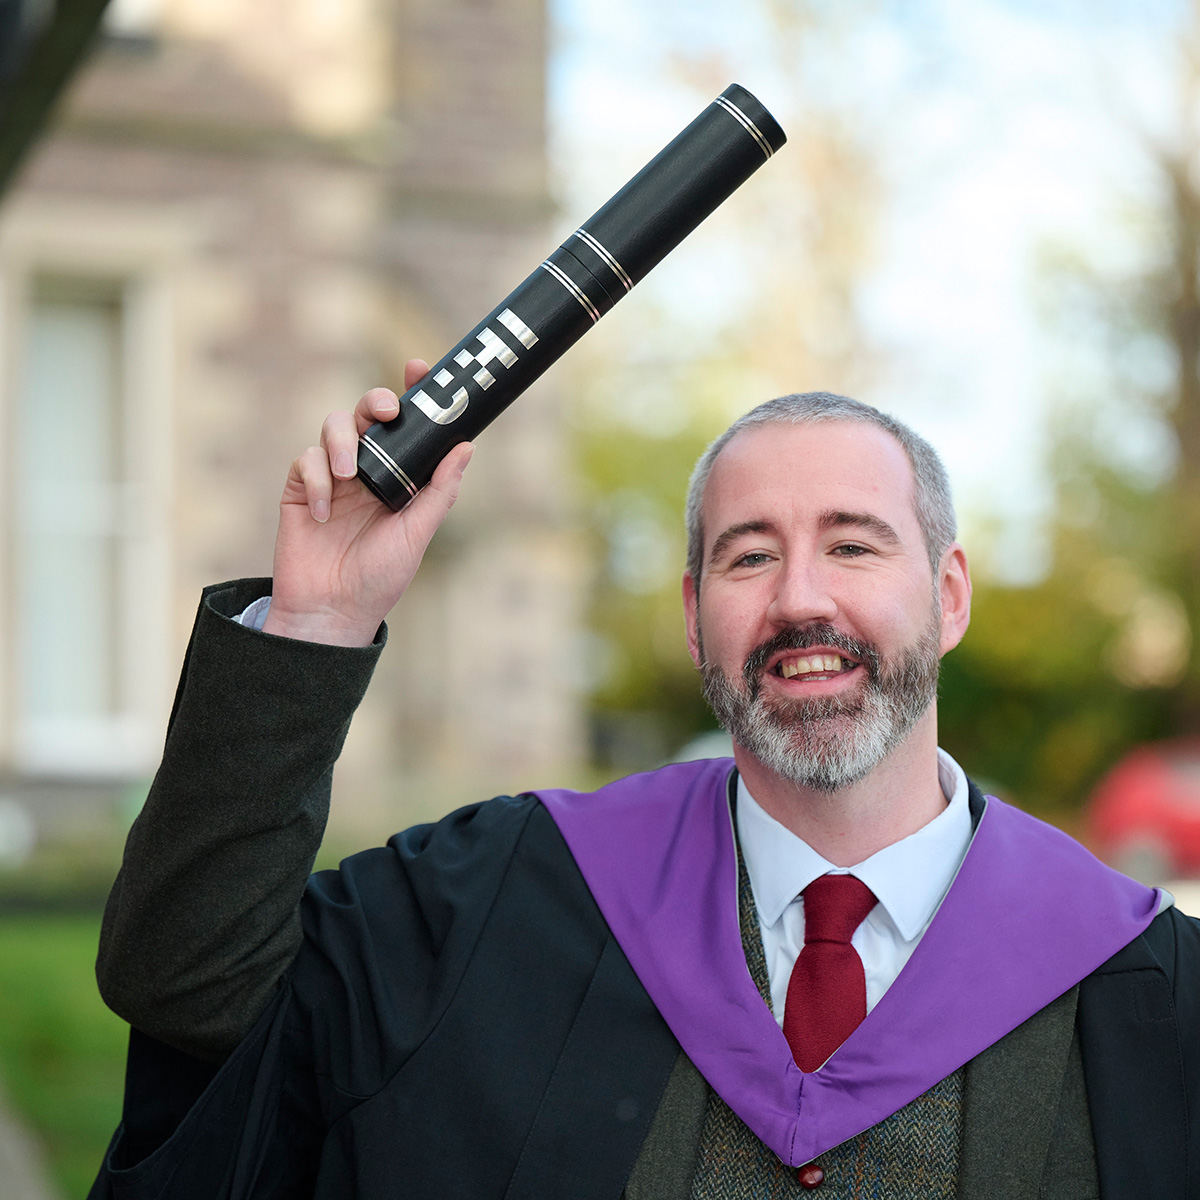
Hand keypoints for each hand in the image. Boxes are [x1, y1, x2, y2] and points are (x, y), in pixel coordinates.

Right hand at [262, 359, 473, 646]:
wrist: (333, 613)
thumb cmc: (381, 577)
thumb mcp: (417, 533)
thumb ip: (439, 491)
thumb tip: (466, 446)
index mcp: (400, 476)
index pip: (407, 425)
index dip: (411, 392)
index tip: (418, 367)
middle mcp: (368, 469)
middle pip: (367, 414)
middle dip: (374, 402)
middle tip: (386, 412)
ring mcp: (333, 477)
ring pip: (333, 426)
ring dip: (343, 441)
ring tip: (350, 474)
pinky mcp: (302, 489)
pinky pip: (305, 461)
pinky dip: (317, 479)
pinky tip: (327, 513)